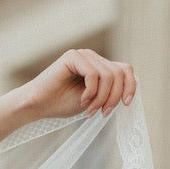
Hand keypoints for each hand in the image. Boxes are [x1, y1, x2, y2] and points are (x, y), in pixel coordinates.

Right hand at [21, 49, 136, 120]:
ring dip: (101, 97)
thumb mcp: (95, 100)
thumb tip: (129, 92)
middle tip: (102, 113)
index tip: (125, 104)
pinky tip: (82, 100)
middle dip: (113, 97)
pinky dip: (91, 92)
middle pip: (119, 73)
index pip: (125, 70)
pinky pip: (93, 74)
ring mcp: (83, 55)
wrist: (39, 105)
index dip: (130, 86)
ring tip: (89, 109)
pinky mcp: (73, 56)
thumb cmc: (63, 103)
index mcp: (100, 66)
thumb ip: (110, 92)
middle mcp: (93, 58)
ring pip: (108, 75)